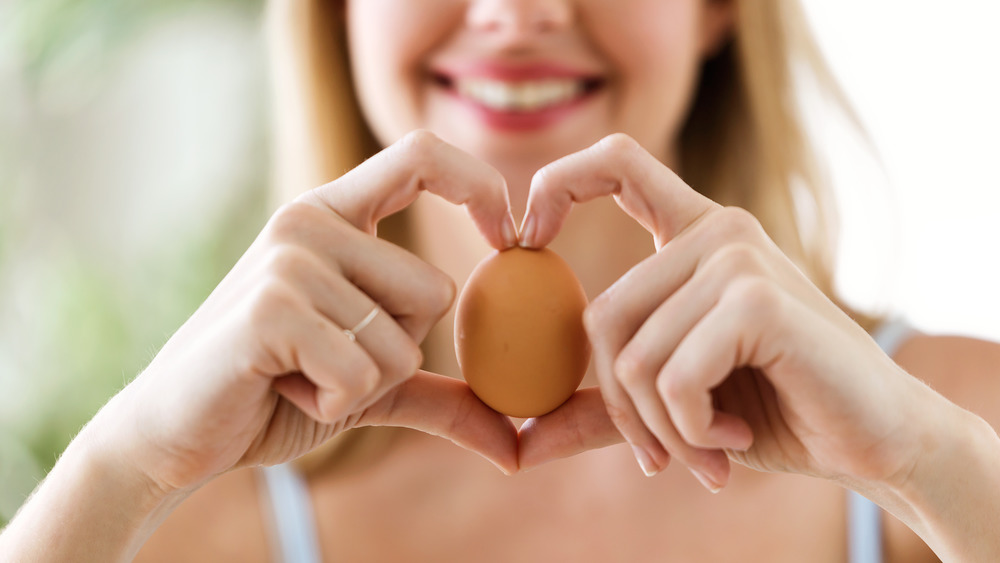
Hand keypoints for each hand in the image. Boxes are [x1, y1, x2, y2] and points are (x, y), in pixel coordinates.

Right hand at [95, 131, 521, 493]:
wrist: (178, 433)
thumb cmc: (276, 395)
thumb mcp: (369, 385)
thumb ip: (439, 394)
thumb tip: (515, 446)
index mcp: (334, 214)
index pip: (421, 154)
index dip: (479, 185)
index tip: (509, 236)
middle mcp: (310, 221)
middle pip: (436, 290)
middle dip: (399, 352)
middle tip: (326, 359)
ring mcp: (289, 257)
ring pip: (403, 340)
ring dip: (362, 384)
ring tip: (296, 374)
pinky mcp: (272, 305)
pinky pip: (363, 372)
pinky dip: (334, 403)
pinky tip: (282, 390)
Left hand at [518, 134, 927, 491]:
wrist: (874, 440)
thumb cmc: (773, 410)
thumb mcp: (673, 404)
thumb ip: (603, 407)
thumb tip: (521, 439)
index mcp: (694, 234)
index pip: (617, 163)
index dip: (557, 183)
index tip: (525, 241)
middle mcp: (717, 232)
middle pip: (602, 315)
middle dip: (623, 408)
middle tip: (659, 456)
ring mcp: (738, 257)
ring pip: (634, 355)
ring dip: (661, 429)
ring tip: (706, 449)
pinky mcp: (757, 299)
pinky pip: (673, 377)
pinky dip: (690, 430)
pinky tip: (733, 438)